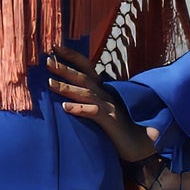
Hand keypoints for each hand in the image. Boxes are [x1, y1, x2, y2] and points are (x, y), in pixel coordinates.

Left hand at [46, 47, 155, 166]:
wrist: (142, 143)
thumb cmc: (119, 127)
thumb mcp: (103, 109)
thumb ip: (89, 100)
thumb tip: (66, 93)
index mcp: (103, 89)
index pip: (87, 67)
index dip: (72, 56)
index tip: (55, 46)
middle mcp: (106, 94)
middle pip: (83, 78)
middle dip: (64, 68)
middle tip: (46, 61)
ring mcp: (109, 107)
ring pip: (86, 93)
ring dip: (67, 87)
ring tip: (49, 83)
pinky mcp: (111, 121)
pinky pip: (94, 112)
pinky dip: (80, 109)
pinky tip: (65, 108)